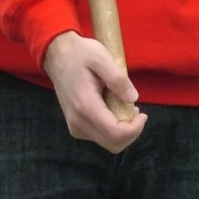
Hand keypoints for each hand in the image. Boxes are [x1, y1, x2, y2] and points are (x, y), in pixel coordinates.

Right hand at [42, 31, 146, 153]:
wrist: (56, 56)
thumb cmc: (80, 54)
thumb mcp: (101, 57)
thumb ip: (118, 79)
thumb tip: (133, 99)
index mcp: (86, 106)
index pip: (116, 134)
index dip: (135, 129)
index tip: (142, 113)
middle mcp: (78, 122)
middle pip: (114, 144)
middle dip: (131, 132)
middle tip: (135, 110)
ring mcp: (75, 127)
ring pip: (108, 143)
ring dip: (122, 130)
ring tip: (124, 106)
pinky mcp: (75, 126)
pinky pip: (100, 137)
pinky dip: (112, 129)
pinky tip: (113, 109)